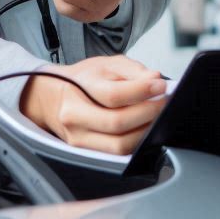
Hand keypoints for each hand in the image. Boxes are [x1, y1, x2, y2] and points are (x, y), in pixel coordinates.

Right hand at [19, 55, 166, 154]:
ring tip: (158, 115)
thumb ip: (132, 69)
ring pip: (119, 145)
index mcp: (78, 89)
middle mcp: (75, 117)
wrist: (55, 99)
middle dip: (148, 112)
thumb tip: (154, 79)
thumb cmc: (83, 80)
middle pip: (117, 123)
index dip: (142, 90)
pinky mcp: (87, 153)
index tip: (160, 85)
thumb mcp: (106, 64)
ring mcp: (80, 139)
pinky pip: (118, 154)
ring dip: (145, 131)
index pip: (114, 95)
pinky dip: (137, 142)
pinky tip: (145, 128)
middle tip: (164, 101)